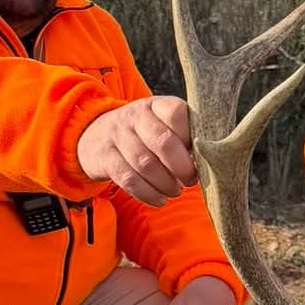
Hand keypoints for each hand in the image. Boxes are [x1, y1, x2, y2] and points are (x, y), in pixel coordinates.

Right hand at [78, 96, 196, 206]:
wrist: (94, 136)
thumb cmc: (142, 134)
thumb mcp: (161, 124)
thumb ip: (184, 135)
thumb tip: (209, 158)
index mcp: (156, 105)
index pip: (176, 113)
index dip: (190, 137)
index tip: (198, 155)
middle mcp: (135, 116)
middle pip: (162, 142)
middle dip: (182, 167)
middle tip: (191, 180)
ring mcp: (117, 136)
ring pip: (145, 163)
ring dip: (166, 183)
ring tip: (175, 191)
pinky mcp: (104, 157)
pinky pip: (129, 179)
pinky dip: (148, 193)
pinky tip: (160, 199)